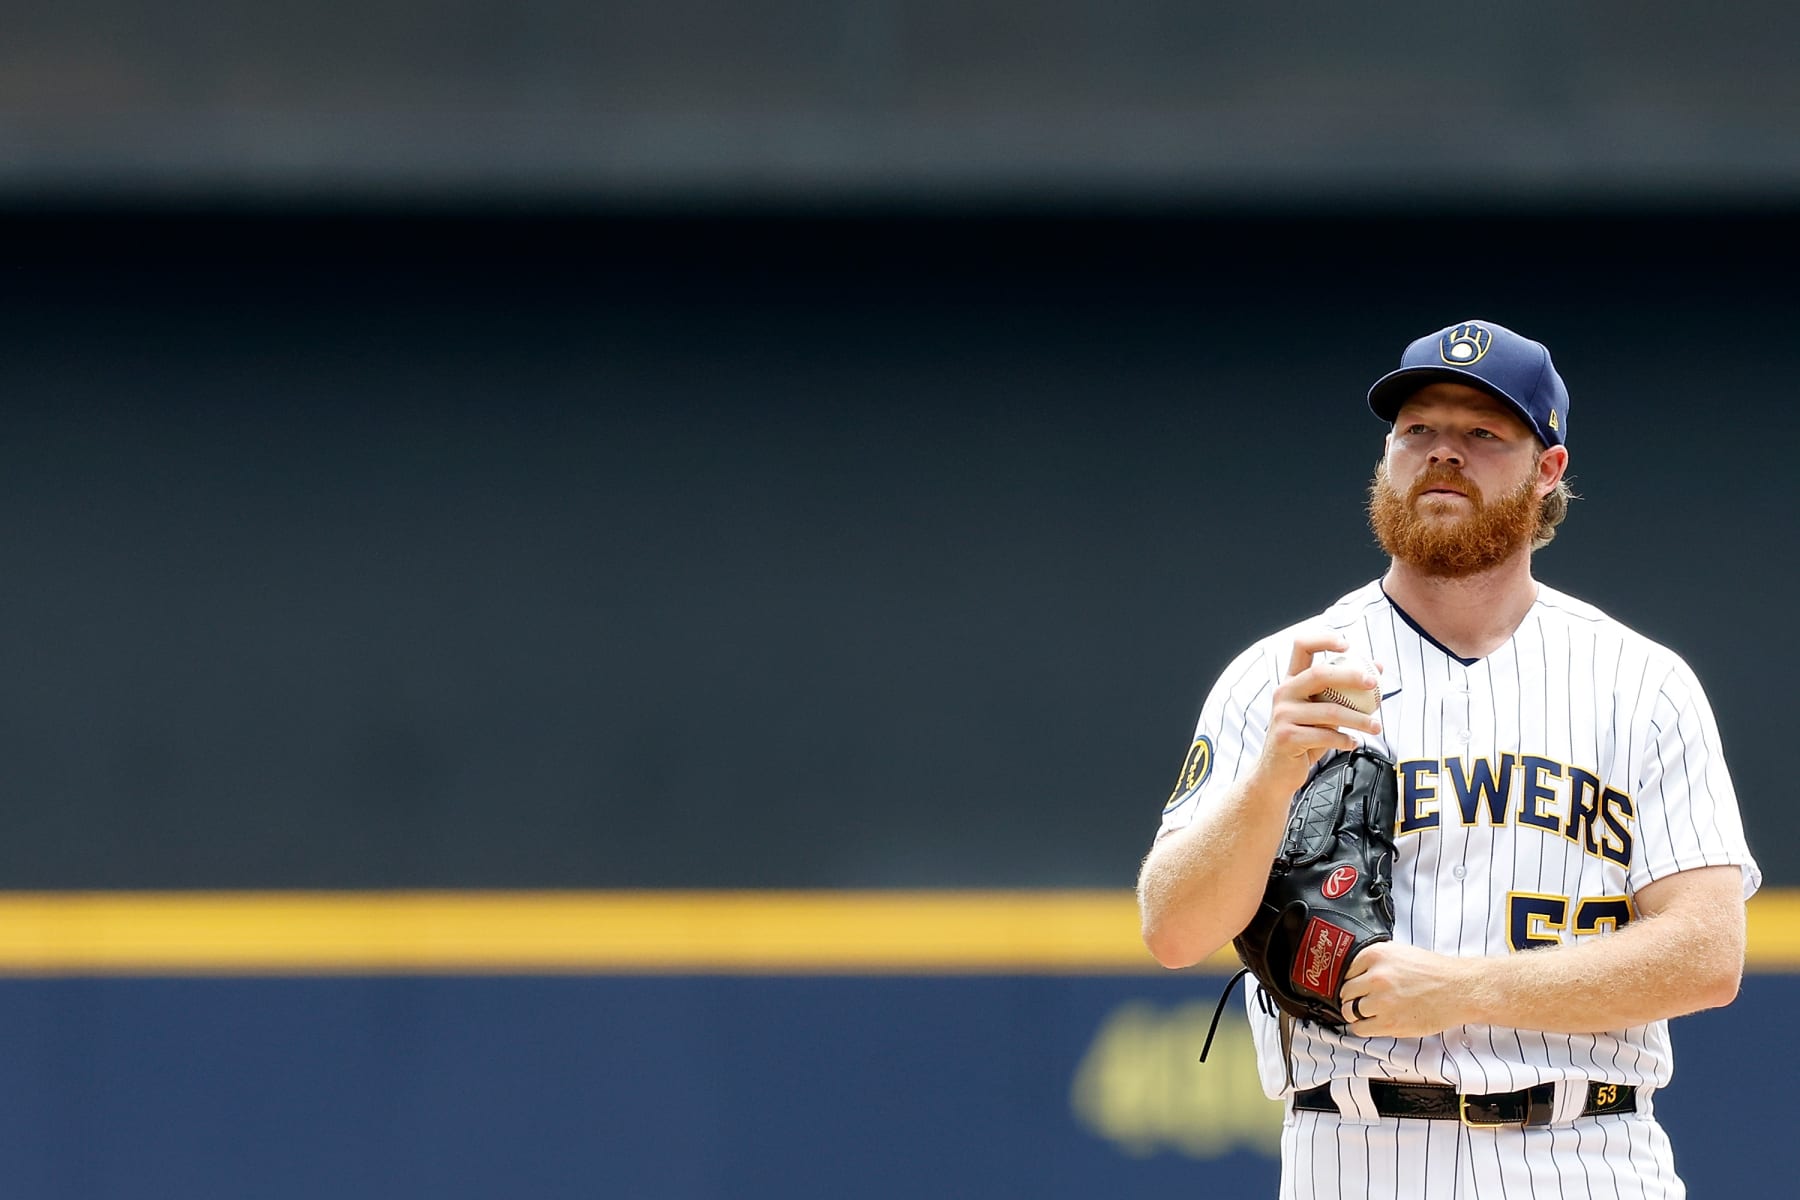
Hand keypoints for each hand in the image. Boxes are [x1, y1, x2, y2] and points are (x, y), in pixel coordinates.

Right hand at [1252, 630, 1383, 796]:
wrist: (1277, 772)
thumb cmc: (1304, 737)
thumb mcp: (1321, 711)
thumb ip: (1343, 691)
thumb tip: (1378, 667)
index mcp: (1292, 681)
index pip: (1302, 646)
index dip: (1325, 639)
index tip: (1348, 646)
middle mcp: (1284, 693)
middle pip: (1319, 674)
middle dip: (1351, 676)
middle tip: (1373, 684)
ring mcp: (1282, 715)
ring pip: (1330, 710)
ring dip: (1359, 719)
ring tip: (1376, 727)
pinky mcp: (1286, 737)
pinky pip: (1325, 735)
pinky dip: (1345, 740)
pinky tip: (1353, 743)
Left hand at [1338, 942, 1474, 1038]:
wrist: (1458, 990)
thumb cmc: (1434, 971)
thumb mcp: (1400, 952)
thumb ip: (1376, 960)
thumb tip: (1355, 970)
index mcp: (1376, 955)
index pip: (1345, 971)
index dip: (1351, 980)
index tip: (1357, 986)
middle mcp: (1376, 977)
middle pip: (1345, 992)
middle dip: (1351, 997)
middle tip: (1361, 1000)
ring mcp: (1382, 1001)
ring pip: (1350, 1011)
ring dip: (1356, 1014)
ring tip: (1369, 1013)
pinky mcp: (1390, 1023)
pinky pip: (1360, 1029)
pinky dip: (1362, 1028)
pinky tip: (1373, 1023)